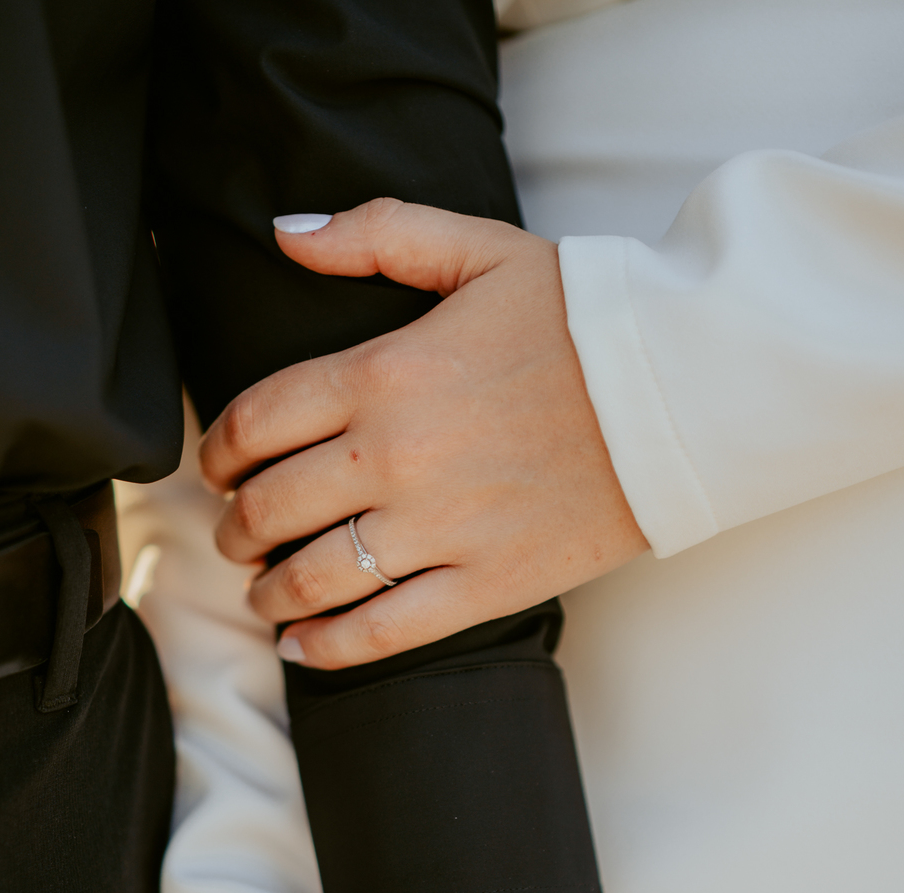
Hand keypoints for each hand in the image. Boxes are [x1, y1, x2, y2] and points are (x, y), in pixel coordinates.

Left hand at [202, 198, 647, 668]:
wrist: (686, 388)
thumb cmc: (584, 318)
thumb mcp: (480, 251)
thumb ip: (375, 235)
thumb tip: (286, 234)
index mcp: (383, 373)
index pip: (256, 421)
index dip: (217, 452)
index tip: (216, 469)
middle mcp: (395, 457)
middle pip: (269, 508)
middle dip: (234, 528)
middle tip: (235, 536)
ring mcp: (440, 528)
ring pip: (312, 579)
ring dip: (267, 593)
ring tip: (262, 594)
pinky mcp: (486, 585)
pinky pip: (382, 631)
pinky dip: (328, 648)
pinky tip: (301, 647)